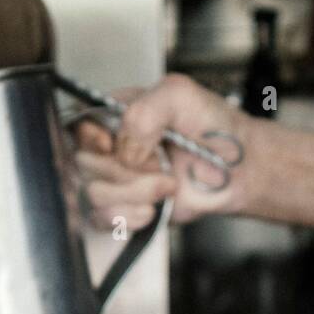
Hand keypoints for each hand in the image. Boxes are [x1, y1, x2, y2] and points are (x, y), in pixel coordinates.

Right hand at [73, 74, 250, 229]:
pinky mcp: (125, 208)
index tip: (112, 144)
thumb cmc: (213, 128)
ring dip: (134, 193)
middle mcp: (111, 145)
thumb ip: (145, 110)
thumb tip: (125, 148)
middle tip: (158, 163)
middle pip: (83, 162)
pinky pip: (102, 219)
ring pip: (94, 193)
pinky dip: (128, 216)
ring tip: (166, 184)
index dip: (90, 138)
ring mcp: (116, 179)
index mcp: (116, 112)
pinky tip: (152, 209)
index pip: (78, 123)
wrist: (236, 169)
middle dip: (124, 169)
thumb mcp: (180, 95)